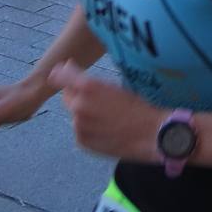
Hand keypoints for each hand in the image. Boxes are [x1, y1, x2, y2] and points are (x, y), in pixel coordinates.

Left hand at [49, 61, 166, 162]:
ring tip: (106, 116)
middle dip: (75, 94)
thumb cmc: (137, 106)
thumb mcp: (114, 86)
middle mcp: (79, 105)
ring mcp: (79, 125)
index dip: (62, 72)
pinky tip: (105, 128)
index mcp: (89, 86)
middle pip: (67, 96)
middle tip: (96, 97)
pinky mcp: (82, 140)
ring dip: (84, 112)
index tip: (65, 71)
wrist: (150, 133)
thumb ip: (88, 82)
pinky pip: (79, 130)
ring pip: (74, 114)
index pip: (61, 76)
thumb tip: (68, 70)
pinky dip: (88, 128)